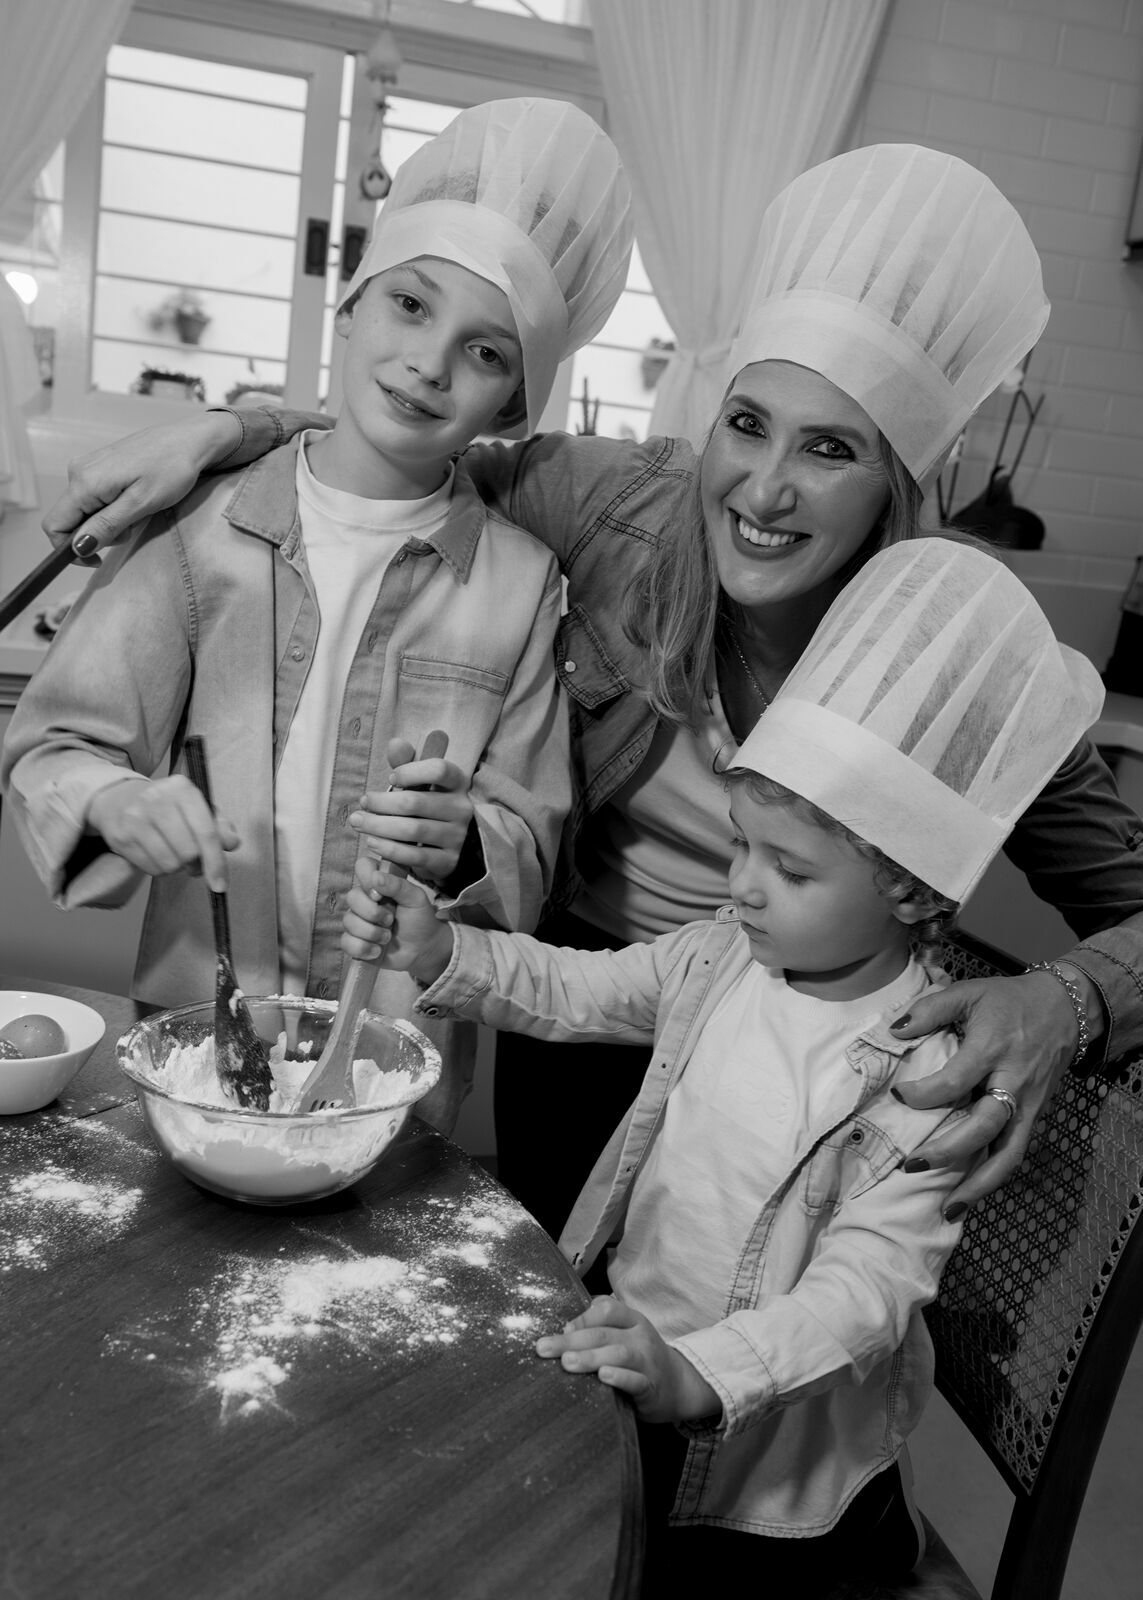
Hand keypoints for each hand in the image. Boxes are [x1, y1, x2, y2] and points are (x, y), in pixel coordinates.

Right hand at [42, 415, 241, 556]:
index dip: (69, 549)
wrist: (189, 440)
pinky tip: (135, 500)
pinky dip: (112, 508)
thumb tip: (78, 546)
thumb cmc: (171, 469)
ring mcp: (87, 466)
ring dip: (108, 522)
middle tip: (132, 528)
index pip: (55, 525)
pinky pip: (95, 498)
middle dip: (97, 534)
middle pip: (70, 519)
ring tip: (139, 511)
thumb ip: (106, 526)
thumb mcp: (141, 504)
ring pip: (85, 510)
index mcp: (83, 482)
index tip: (97, 559)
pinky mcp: (99, 466)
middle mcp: (77, 472)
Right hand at [87, 775, 238, 889]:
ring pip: (170, 864)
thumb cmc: (169, 807)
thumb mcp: (197, 807)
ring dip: (177, 867)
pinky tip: (156, 853)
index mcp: (182, 788)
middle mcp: (157, 799)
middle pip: (189, 852)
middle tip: (193, 860)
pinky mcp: (122, 836)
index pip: (206, 832)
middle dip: (195, 864)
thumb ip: (219, 825)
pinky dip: (159, 868)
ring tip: (174, 854)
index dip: (216, 862)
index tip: (220, 884)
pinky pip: (151, 869)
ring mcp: (136, 817)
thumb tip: (232, 843)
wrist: (120, 799)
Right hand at [341, 858, 453, 980]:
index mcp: (379, 884)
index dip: (367, 878)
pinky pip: (346, 942)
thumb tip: (375, 876)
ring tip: (388, 938)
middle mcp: (365, 900)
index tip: (380, 894)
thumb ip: (398, 885)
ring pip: (348, 921)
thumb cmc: (419, 919)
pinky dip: (363, 948)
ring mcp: (358, 920)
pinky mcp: (354, 941)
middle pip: (351, 897)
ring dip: (372, 933)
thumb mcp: (415, 899)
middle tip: (391, 920)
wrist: (423, 949)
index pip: (362, 867)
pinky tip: (377, 950)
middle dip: (373, 913)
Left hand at [350, 736, 472, 883]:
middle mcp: (461, 808)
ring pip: (412, 830)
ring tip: (358, 822)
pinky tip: (372, 842)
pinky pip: (415, 855)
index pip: (439, 770)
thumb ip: (405, 762)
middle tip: (361, 804)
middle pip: (416, 802)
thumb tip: (396, 743)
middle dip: (382, 803)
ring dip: (379, 826)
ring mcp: (456, 836)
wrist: (446, 844)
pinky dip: (389, 849)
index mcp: (457, 783)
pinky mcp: (448, 861)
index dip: (411, 771)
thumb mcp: (419, 782)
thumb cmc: (426, 804)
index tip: (391, 777)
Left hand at [535, 1296, 719, 1424]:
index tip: (562, 1329)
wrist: (679, 1385)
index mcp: (632, 1320)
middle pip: (604, 1333)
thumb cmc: (641, 1357)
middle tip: (544, 1348)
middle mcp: (641, 1337)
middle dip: (572, 1340)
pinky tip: (603, 1376)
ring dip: (591, 1357)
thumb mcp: (626, 1335)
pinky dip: (620, 1378)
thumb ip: (600, 1327)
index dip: (583, 1318)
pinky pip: (636, 1381)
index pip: (607, 1310)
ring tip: (567, 1362)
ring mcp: (648, 1361)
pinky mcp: (652, 1387)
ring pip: (619, 1354)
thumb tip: (566, 1328)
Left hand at [890, 968, 1087, 1215]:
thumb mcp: (969, 992)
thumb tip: (894, 1031)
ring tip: (949, 1210)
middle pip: (985, 1128)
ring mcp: (1029, 1104)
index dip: (925, 1094)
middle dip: (948, 1153)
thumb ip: (930, 1009)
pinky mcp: (1036, 1116)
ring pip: (1009, 1154)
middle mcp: (1014, 1082)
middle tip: (912, 1166)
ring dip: (979, 1185)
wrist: (1066, 1009)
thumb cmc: (1010, 1001)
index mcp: (993, 1049)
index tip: (899, 1095)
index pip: (956, 1081)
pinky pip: (1016, 1152)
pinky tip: (970, 1193)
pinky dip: (995, 1176)